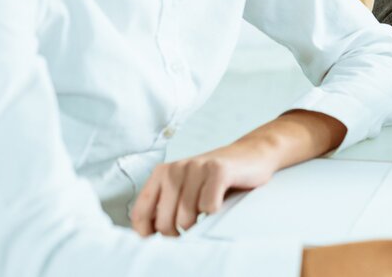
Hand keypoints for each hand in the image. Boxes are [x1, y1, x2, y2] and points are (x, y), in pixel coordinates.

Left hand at [131, 140, 278, 236]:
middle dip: (178, 233)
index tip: (163, 237)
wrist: (251, 154)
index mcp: (161, 173)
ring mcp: (197, 167)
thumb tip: (149, 233)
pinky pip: (209, 206)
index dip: (149, 234)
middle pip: (164, 222)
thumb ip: (165, 205)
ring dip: (200, 222)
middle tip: (192, 226)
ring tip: (207, 210)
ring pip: (186, 217)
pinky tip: (221, 200)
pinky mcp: (218, 170)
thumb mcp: (185, 188)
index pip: (140, 214)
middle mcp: (175, 168)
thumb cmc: (215, 178)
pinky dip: (216, 210)